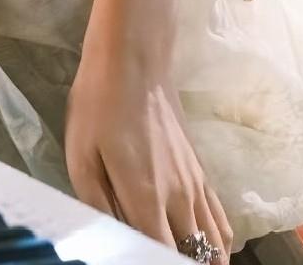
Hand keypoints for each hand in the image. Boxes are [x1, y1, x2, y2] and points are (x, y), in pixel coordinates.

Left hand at [63, 42, 233, 257]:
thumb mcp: (82, 157)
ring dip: (208, 261)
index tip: (143, 261)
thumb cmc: (100, 105)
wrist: (134, 58)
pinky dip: (220, 243)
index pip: (162, 257)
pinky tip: (212, 252)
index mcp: (146, 198)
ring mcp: (195, 184)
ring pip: (215, 243)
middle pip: (196, 257)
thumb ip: (97, 207)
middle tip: (164, 259)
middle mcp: (179, 197)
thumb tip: (111, 241)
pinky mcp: (201, 170)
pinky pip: (221, 220)